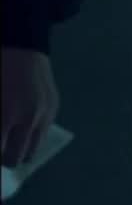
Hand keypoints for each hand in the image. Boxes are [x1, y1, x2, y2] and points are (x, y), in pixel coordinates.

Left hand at [1, 47, 60, 168]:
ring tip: (10, 143)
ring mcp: (44, 114)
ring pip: (32, 149)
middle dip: (5, 159)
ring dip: (19, 151)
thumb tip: (1, 138)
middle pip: (16, 157)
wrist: (21, 45)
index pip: (0, 150)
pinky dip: (30, 136)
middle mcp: (29, 119)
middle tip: (1, 153)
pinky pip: (42, 133)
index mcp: (6, 116)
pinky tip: (22, 127)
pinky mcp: (54, 109)